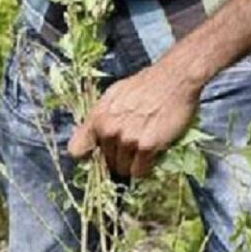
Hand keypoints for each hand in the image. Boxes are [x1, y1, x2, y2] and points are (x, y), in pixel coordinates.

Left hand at [68, 63, 200, 177]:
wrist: (173, 80)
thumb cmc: (145, 85)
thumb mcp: (112, 96)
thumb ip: (101, 116)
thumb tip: (94, 135)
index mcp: (97, 117)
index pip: (77, 150)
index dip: (87, 156)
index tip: (96, 157)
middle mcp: (108, 130)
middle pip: (105, 163)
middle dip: (117, 159)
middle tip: (130, 149)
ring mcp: (127, 139)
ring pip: (123, 169)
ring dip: (132, 165)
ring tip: (142, 152)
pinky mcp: (147, 146)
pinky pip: (140, 171)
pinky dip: (145, 169)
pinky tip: (151, 157)